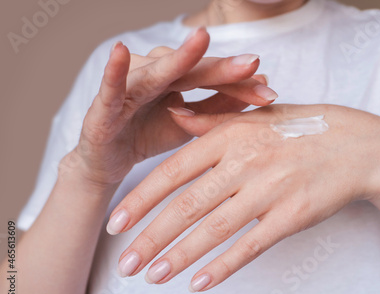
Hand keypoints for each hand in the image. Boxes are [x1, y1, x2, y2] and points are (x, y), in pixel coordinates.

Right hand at [60, 27, 277, 187]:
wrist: (109, 162)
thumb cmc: (148, 135)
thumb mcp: (191, 125)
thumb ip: (219, 107)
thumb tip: (262, 86)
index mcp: (176, 79)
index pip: (213, 78)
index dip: (240, 85)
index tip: (270, 93)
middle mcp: (154, 74)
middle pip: (192, 70)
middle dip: (222, 69)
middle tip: (252, 63)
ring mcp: (129, 86)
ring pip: (157, 71)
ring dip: (179, 58)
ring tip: (201, 39)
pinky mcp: (102, 106)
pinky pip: (111, 88)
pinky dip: (115, 71)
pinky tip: (121, 51)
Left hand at [108, 104, 379, 290]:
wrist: (358, 146)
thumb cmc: (302, 130)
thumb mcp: (255, 117)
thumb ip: (211, 121)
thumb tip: (174, 116)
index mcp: (232, 135)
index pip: (174, 171)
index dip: (141, 199)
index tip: (117, 222)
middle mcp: (247, 161)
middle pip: (187, 206)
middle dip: (150, 238)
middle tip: (124, 264)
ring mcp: (270, 189)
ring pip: (214, 229)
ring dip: (179, 257)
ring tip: (152, 276)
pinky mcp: (292, 215)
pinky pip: (251, 245)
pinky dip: (223, 266)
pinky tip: (199, 283)